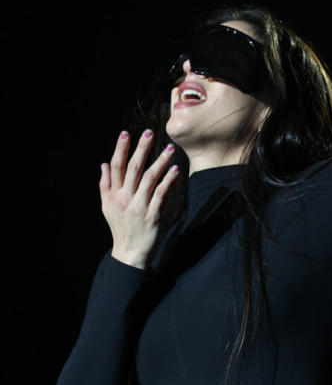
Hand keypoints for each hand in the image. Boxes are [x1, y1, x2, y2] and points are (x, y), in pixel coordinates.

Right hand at [100, 130, 179, 269]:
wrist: (129, 252)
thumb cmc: (120, 227)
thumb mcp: (107, 207)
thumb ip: (105, 185)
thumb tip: (103, 164)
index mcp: (113, 194)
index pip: (116, 166)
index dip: (120, 149)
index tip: (126, 133)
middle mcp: (124, 198)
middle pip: (132, 168)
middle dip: (141, 149)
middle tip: (149, 132)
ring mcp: (138, 206)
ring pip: (148, 178)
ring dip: (159, 161)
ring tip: (169, 148)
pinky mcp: (152, 215)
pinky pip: (160, 194)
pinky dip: (168, 181)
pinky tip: (176, 170)